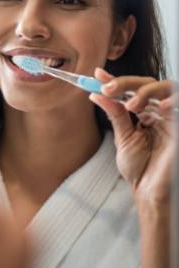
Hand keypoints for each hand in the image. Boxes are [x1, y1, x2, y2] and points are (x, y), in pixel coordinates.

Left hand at [89, 67, 177, 208]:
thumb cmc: (139, 167)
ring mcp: (172, 118)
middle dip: (127, 83)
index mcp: (144, 112)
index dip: (116, 80)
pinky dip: (173, 102)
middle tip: (108, 89)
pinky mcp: (178, 127)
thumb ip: (114, 114)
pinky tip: (161, 107)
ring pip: (167, 88)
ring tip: (130, 105)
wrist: (150, 191)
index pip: (132, 89)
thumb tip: (96, 94)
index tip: (97, 75)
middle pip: (149, 83)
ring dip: (146, 91)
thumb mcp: (123, 137)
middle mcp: (159, 111)